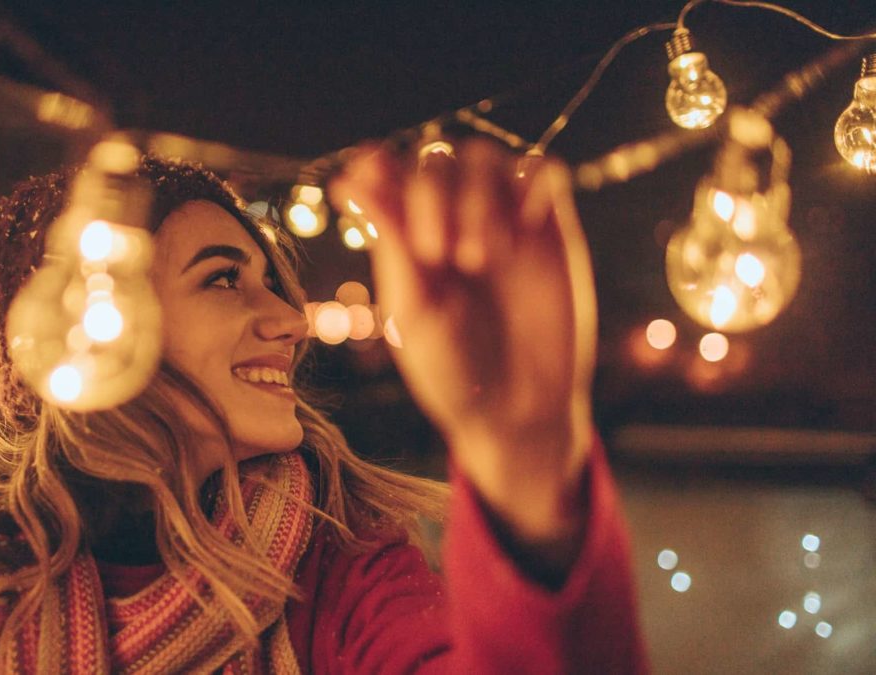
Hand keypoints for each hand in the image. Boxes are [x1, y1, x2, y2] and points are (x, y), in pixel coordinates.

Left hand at [330, 140, 596, 543]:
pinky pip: (546, 171)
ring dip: (478, 194)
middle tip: (438, 254)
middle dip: (431, 194)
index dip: (379, 163)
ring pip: (487, 157)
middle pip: (437, 158)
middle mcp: (450, 220)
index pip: (388, 172)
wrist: (517, 411)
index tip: (370, 168)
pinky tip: (525, 229)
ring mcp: (501, 220)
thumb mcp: (414, 307)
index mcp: (405, 238)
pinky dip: (532, 184)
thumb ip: (390, 238)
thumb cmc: (452, 369)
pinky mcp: (548, 228)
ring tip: (480, 258)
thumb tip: (346, 179)